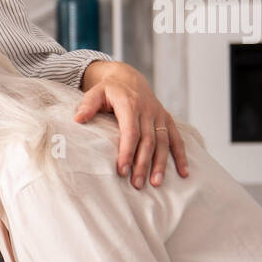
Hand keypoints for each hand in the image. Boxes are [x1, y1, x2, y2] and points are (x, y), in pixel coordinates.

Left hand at [75, 61, 188, 188]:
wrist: (129, 78)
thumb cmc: (109, 90)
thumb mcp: (95, 92)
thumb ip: (88, 105)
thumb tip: (78, 119)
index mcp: (130, 105)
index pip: (130, 132)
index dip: (127, 152)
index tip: (122, 171)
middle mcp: (148, 111)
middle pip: (148, 141)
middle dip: (142, 164)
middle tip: (136, 184)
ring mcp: (159, 116)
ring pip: (163, 142)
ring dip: (161, 164)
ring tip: (156, 183)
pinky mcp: (167, 119)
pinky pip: (177, 138)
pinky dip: (181, 156)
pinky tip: (183, 173)